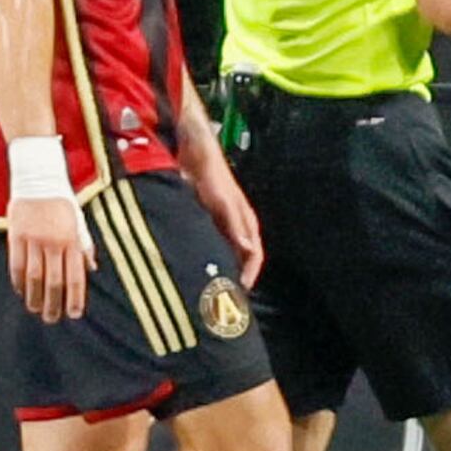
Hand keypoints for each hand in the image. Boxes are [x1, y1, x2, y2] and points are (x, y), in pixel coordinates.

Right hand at [6, 192, 91, 322]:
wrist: (38, 176)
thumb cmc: (61, 200)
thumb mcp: (79, 221)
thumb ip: (85, 245)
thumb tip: (92, 269)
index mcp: (72, 239)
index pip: (75, 277)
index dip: (74, 298)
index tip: (73, 314)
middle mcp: (54, 242)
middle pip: (54, 282)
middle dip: (53, 304)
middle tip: (51, 318)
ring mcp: (34, 239)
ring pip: (34, 277)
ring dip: (34, 297)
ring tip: (35, 309)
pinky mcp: (16, 235)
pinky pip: (17, 264)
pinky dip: (19, 281)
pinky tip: (21, 291)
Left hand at [190, 144, 264, 285]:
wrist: (195, 155)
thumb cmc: (213, 176)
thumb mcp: (223, 202)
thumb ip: (235, 225)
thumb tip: (248, 250)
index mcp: (247, 223)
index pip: (254, 256)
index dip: (249, 274)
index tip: (239, 292)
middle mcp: (237, 226)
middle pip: (241, 257)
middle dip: (235, 275)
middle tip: (222, 295)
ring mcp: (224, 223)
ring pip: (227, 252)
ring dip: (221, 266)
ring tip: (209, 285)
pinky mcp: (209, 219)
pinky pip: (213, 243)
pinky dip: (208, 255)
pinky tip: (195, 263)